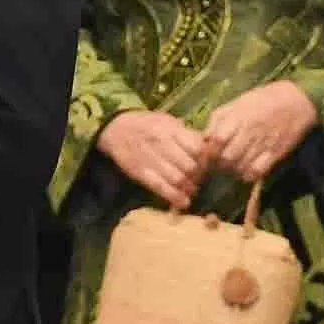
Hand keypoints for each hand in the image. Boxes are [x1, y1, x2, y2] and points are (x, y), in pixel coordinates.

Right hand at [97, 109, 211, 209]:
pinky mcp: (140, 173)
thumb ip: (186, 133)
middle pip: (190, 166)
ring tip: (192, 189)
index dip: (206, 158)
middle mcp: (161, 143)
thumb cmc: (146, 124)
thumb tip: (208, 148)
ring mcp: (150, 159)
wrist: (115, 129)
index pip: (197, 148)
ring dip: (189, 188)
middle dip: (199, 175)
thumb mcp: (167, 121)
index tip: (207, 163)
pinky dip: (175, 198)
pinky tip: (184, 202)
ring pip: (178, 179)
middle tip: (200, 178)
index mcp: (170, 129)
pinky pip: (161, 188)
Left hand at [199, 80, 318, 181]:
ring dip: (232, 170)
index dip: (209, 150)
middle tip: (218, 163)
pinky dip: (248, 174)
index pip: (217, 140)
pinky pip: (257, 172)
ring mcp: (263, 144)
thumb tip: (204, 136)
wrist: (298, 101)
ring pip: (240, 167)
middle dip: (219, 163)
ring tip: (232, 166)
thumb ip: (219, 118)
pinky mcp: (275, 154)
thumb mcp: (238, 102)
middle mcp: (250, 132)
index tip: (207, 153)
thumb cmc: (264, 99)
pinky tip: (246, 170)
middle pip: (227, 157)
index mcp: (238, 117)